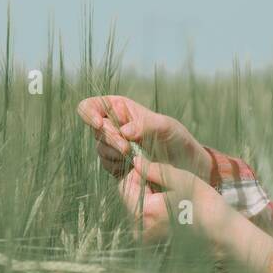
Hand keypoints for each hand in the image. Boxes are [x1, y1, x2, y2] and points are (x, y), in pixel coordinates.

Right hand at [76, 95, 212, 181]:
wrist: (183, 164)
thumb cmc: (175, 137)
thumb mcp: (165, 126)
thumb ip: (145, 125)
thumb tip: (124, 131)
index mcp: (119, 108)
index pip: (91, 106)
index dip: (89, 113)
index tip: (99, 124)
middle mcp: (112, 126)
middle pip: (95, 130)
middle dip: (110, 139)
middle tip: (127, 148)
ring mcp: (112, 146)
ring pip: (101, 149)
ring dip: (115, 154)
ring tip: (135, 156)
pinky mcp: (115, 164)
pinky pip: (108, 165)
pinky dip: (118, 166)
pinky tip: (134, 166)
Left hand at [118, 153, 230, 244]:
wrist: (220, 233)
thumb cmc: (204, 204)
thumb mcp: (181, 179)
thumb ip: (154, 170)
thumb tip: (135, 161)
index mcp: (146, 211)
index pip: (125, 186)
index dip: (138, 174)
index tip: (155, 172)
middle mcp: (140, 227)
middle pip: (128, 198)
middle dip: (142, 187)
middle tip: (165, 185)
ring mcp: (144, 237)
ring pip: (135, 208)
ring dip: (147, 198)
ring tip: (170, 198)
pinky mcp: (150, 242)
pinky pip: (142, 219)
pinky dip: (152, 210)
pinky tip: (170, 209)